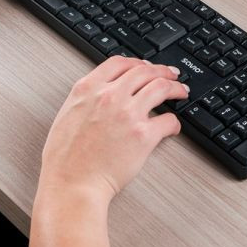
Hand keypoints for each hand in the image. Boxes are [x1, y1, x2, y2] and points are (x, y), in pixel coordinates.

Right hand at [39, 56, 189, 203]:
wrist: (72, 183)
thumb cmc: (65, 158)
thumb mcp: (66, 114)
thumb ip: (85, 98)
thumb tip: (101, 93)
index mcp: (88, 88)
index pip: (119, 62)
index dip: (137, 62)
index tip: (145, 67)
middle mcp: (109, 96)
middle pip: (144, 71)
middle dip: (162, 71)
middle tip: (171, 75)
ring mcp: (128, 113)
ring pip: (161, 87)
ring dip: (175, 87)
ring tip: (181, 92)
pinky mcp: (143, 135)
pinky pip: (168, 120)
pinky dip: (174, 122)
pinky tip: (173, 126)